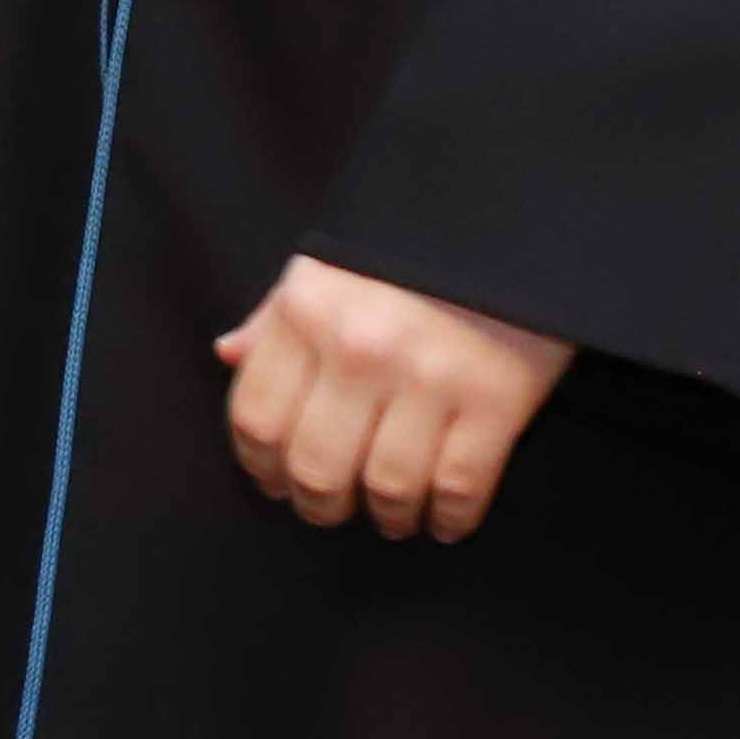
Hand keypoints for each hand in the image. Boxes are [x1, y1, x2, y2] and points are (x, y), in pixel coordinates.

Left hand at [212, 254, 571, 543]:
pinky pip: (459, 486)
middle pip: (316, 467)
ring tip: (393, 517)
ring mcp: (428, 377)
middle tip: (331, 509)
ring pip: (387, 487)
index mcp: (306, 313)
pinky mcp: (495, 399)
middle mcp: (358, 349)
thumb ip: (274, 317)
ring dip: (387, 518)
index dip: (262, 466)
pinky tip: (444, 520)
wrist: (511, 219)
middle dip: (319, 505)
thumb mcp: (326, 265)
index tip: (277, 482)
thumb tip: (229, 356)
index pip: (258, 417)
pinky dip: (449, 518)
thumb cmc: (408, 249)